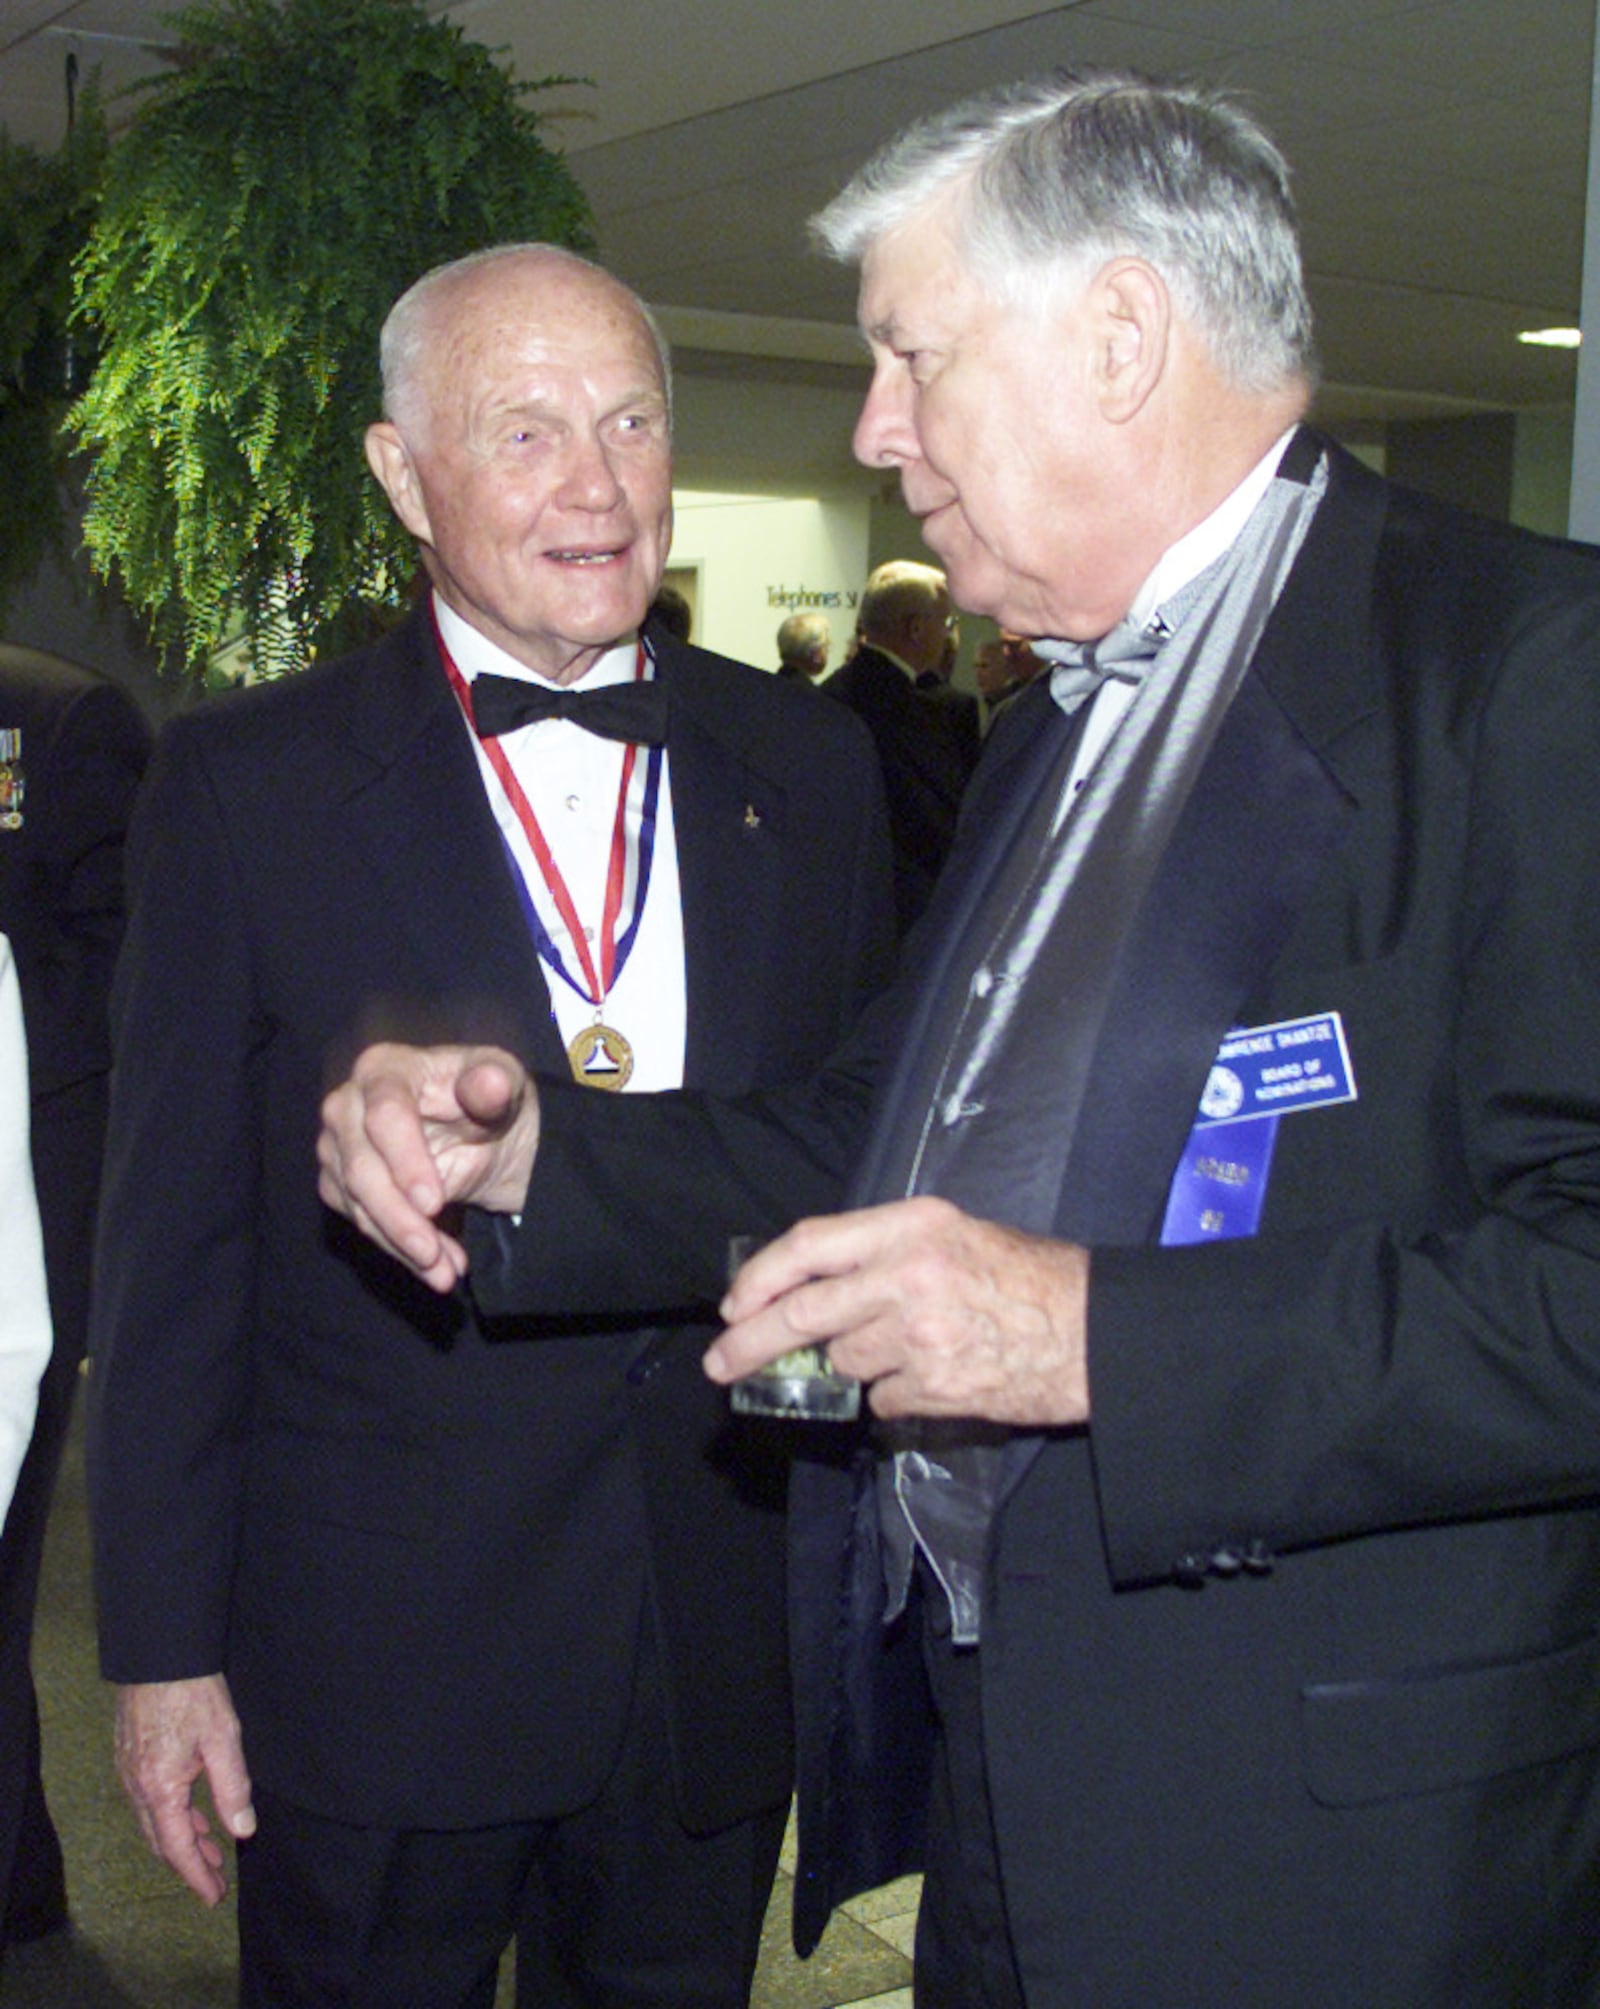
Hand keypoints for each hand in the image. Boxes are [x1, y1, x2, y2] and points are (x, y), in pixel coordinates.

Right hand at [114, 1674, 255, 1905]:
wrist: (157, 1655)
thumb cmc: (193, 1693)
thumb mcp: (223, 1739)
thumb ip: (232, 1789)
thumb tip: (243, 1832)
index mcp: (160, 1789)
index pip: (178, 1848)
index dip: (197, 1876)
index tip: (213, 1897)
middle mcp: (137, 1788)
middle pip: (162, 1842)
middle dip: (189, 1864)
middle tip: (215, 1881)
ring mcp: (129, 1774)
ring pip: (154, 1823)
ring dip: (182, 1840)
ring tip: (210, 1851)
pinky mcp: (129, 1758)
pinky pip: (149, 1803)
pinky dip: (172, 1818)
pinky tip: (192, 1813)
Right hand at [316, 1043, 539, 1291]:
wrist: (482, 1131)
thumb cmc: (487, 1095)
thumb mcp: (503, 1082)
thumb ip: (493, 1083)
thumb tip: (490, 1083)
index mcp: (384, 1068)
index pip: (385, 1116)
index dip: (406, 1161)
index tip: (434, 1202)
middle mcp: (346, 1105)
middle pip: (360, 1168)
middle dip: (399, 1218)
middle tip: (435, 1255)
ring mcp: (337, 1147)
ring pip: (357, 1205)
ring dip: (401, 1245)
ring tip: (445, 1271)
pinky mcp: (339, 1184)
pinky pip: (361, 1224)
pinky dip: (399, 1251)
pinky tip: (436, 1266)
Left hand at [707, 1195, 1091, 1424]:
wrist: (1093, 1332)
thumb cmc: (1029, 1277)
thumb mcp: (955, 1234)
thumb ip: (886, 1252)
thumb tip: (815, 1288)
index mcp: (912, 1225)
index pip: (810, 1244)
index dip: (761, 1276)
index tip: (733, 1304)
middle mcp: (909, 1274)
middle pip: (803, 1313)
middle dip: (750, 1343)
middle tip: (721, 1363)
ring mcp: (919, 1334)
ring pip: (845, 1361)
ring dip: (856, 1364)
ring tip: (909, 1348)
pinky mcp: (934, 1385)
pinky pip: (882, 1398)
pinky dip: (893, 1394)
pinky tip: (934, 1375)